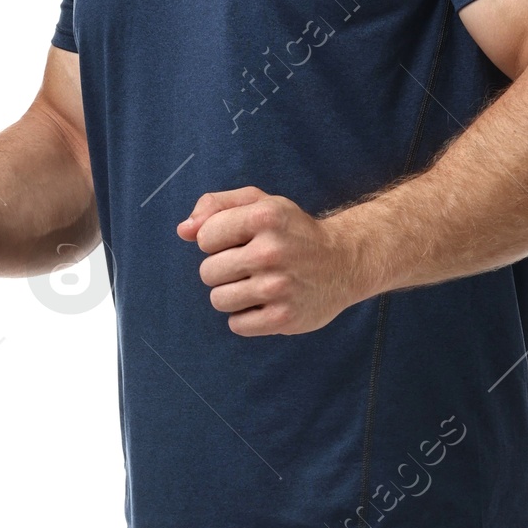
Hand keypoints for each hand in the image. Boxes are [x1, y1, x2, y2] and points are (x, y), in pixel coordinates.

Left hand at [178, 185, 366, 335]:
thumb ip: (216, 206)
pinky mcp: (284, 318)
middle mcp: (272, 251)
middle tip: (249, 266)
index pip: (204, 237)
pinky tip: (263, 304)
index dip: (215, 241)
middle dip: (222, 270)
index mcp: (265, 216)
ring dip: (230, 295)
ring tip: (253, 286)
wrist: (344, 263)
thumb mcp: (260, 203)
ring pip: (219, 300)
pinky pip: (237, 325)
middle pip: (208, 272)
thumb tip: (183, 230)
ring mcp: (279, 287)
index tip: (238, 241)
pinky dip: (245, 317)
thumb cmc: (293, 231)